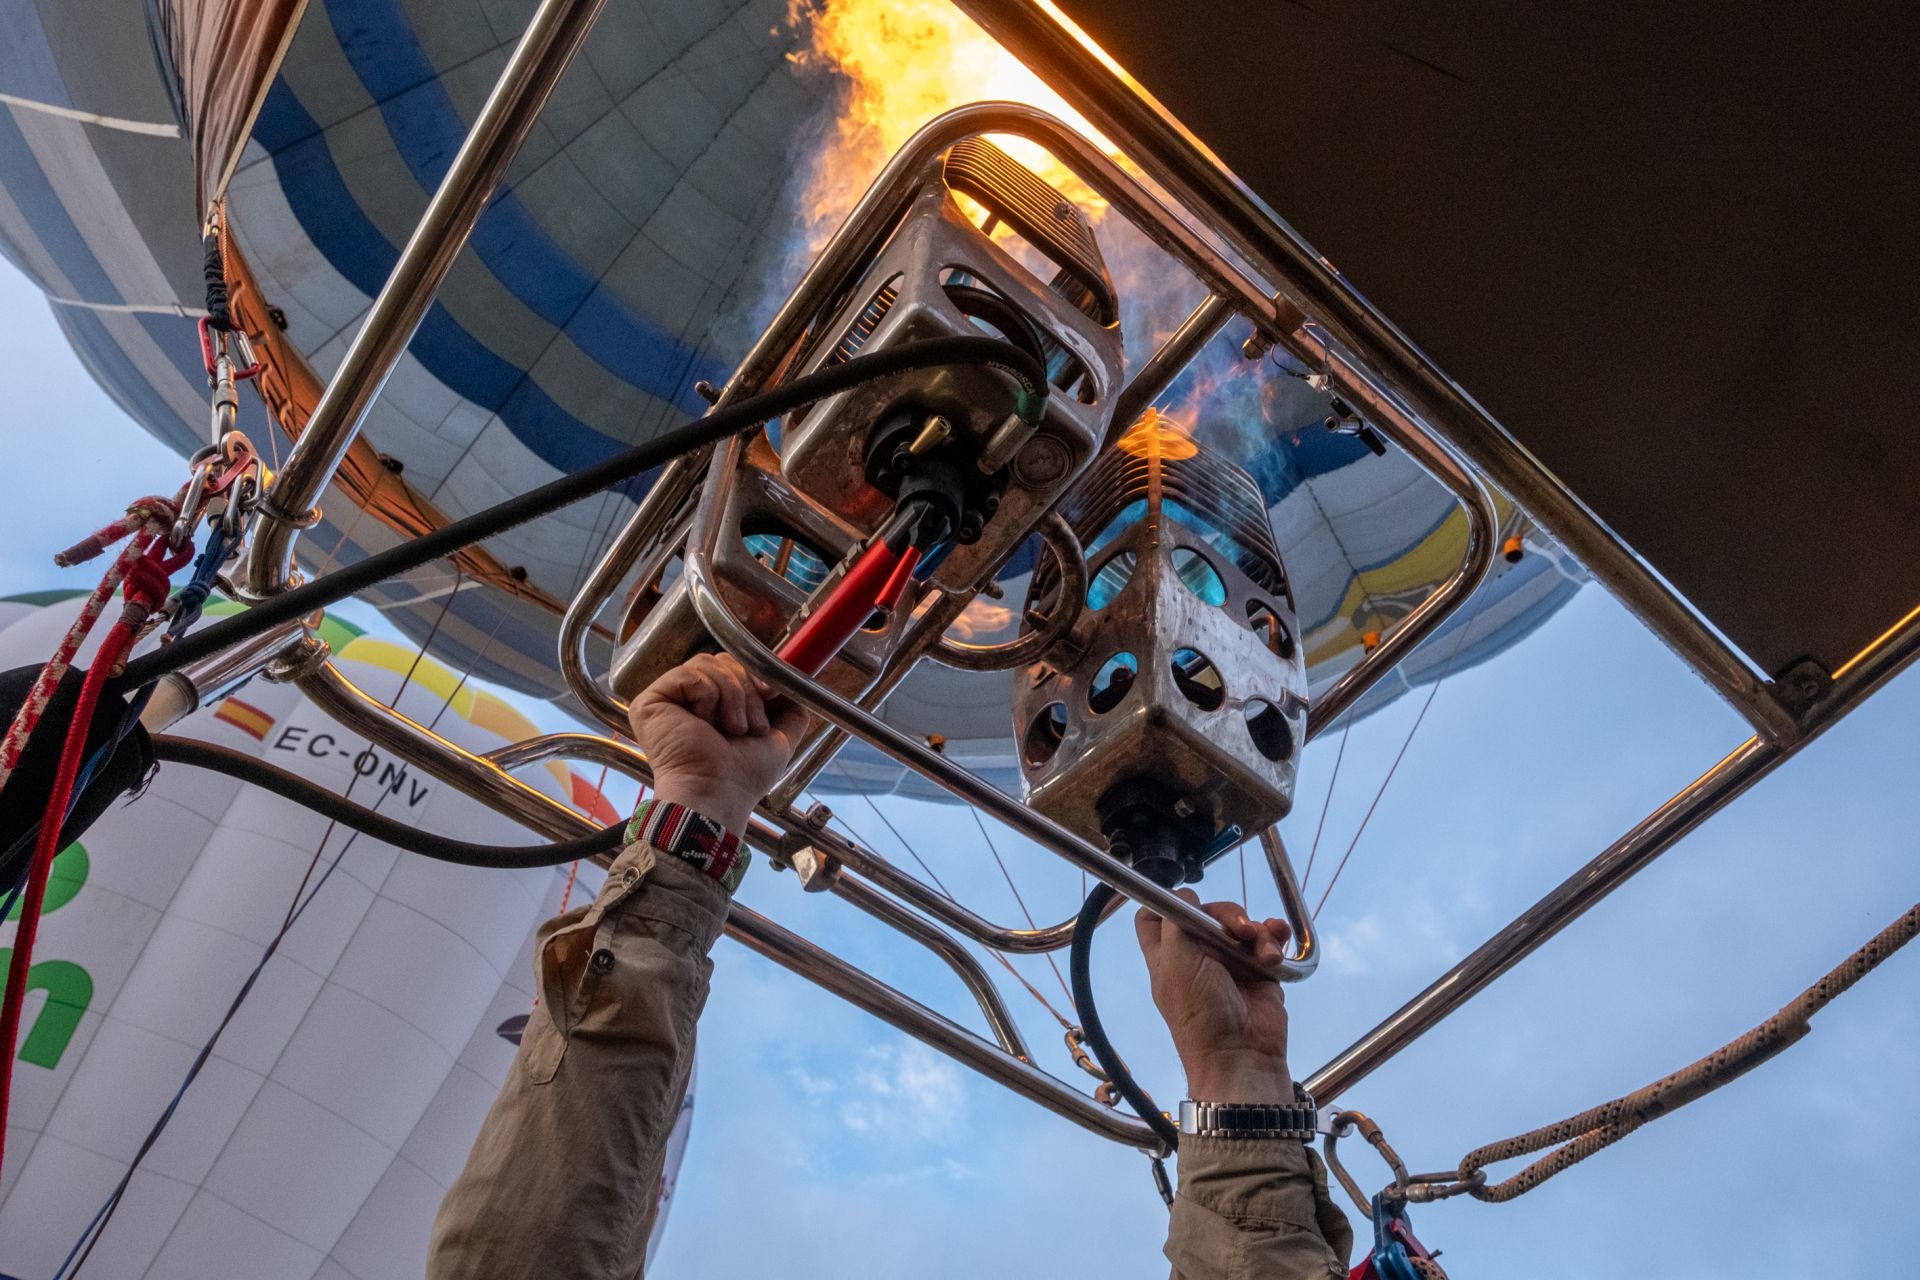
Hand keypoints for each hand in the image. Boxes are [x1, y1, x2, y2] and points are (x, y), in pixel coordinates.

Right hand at [628, 653, 807, 834]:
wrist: (719, 792)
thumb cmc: (743, 776)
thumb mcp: (780, 739)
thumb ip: (791, 712)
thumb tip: (795, 686)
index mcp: (713, 705)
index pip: (733, 666)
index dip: (754, 674)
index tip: (770, 693)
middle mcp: (687, 699)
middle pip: (722, 660)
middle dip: (746, 688)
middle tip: (749, 725)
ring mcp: (667, 699)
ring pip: (707, 663)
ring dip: (731, 696)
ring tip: (732, 728)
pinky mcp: (650, 701)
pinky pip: (689, 674)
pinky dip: (707, 697)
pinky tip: (703, 723)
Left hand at [1136, 890, 1294, 1103]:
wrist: (1241, 1055)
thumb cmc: (1200, 1014)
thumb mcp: (1175, 964)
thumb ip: (1175, 923)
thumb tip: (1184, 895)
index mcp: (1168, 955)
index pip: (1157, 918)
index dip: (1170, 904)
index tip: (1189, 904)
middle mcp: (1197, 956)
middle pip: (1208, 913)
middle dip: (1227, 915)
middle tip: (1238, 929)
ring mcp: (1230, 963)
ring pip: (1242, 926)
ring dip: (1257, 932)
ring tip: (1263, 952)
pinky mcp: (1259, 970)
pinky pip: (1268, 941)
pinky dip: (1274, 936)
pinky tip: (1277, 942)